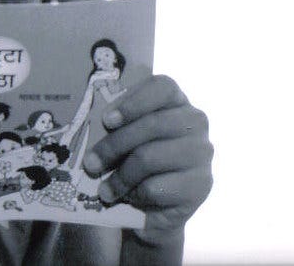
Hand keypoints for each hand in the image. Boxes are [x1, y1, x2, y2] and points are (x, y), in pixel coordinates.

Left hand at [82, 75, 212, 245]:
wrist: (158, 206)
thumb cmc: (136, 161)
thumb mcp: (127, 137)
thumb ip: (117, 125)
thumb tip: (91, 125)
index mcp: (176, 101)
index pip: (163, 87)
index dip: (133, 101)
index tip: (106, 120)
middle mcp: (195, 122)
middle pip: (152, 124)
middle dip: (114, 145)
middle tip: (90, 163)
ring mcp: (202, 153)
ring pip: (151, 158)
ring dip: (120, 176)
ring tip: (104, 190)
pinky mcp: (202, 184)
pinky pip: (158, 187)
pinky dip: (136, 194)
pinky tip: (129, 198)